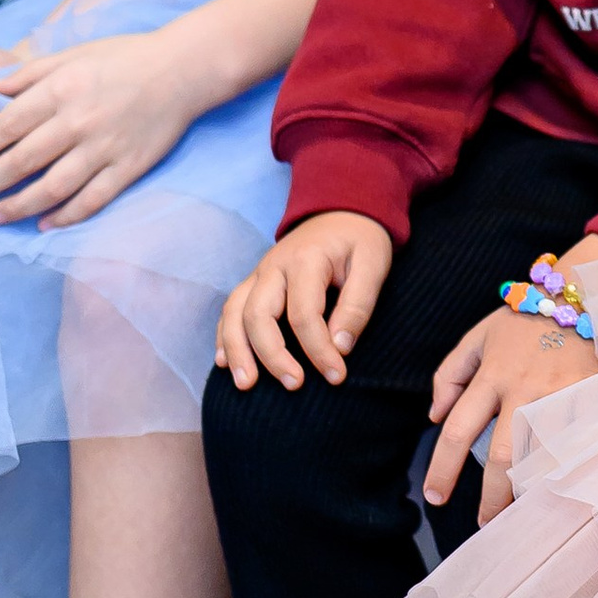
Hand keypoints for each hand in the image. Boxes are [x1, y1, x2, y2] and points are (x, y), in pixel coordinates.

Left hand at [0, 24, 204, 228]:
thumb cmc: (125, 57)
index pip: (7, 125)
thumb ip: (32, 73)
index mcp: (61, 89)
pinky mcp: (129, 166)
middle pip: (23, 161)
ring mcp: (105, 147)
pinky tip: (46, 224)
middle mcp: (79, 121)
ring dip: (20, 205)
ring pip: (53, 187)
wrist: (183, 68)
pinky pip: (93, 199)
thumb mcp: (73, 54)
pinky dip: (67, 215)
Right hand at [214, 211, 393, 391]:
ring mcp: (259, 273)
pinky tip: (225, 362)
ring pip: (235, 313)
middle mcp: (274, 266)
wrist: (341, 213)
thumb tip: (340, 347)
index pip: (304, 315)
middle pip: (259, 315)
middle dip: (272, 355)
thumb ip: (358, 305)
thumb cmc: (360, 242)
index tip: (336, 376)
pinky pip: (230, 310)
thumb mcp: (372, 266)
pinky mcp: (254, 282)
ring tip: (246, 385)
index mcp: (306, 260)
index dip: (318, 350)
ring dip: (237, 350)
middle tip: (294, 385)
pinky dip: (224, 336)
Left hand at [427, 292, 597, 522]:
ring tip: (522, 513)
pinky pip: (578, 443)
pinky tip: (561, 489)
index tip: (434, 497)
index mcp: (493, 374)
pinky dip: (567, 469)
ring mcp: (562, 395)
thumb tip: (435, 417)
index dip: (443, 468)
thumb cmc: (527, 318)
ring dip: (531, 490)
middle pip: (503, 456)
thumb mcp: (480, 335)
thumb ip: (451, 372)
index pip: (459, 430)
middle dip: (492, 497)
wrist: (584, 293)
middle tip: (485, 523)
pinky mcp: (593, 397)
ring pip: (544, 456)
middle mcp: (524, 388)